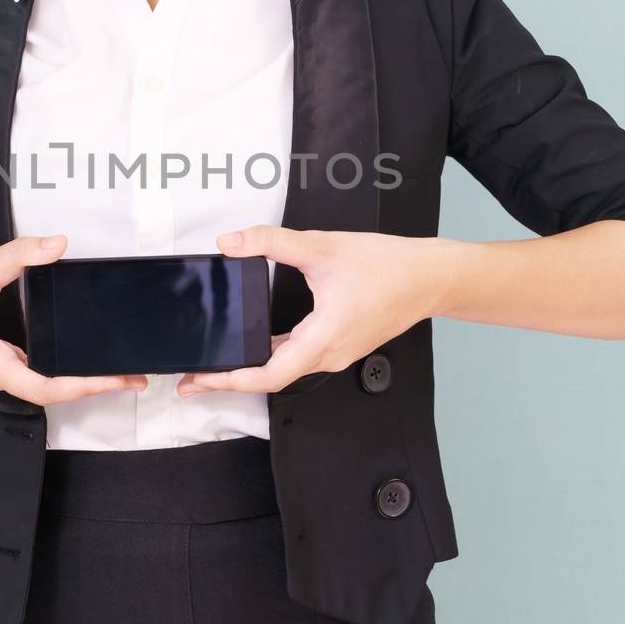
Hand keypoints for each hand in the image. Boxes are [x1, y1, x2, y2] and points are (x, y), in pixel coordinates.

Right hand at [0, 233, 147, 404]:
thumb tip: (57, 244)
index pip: (45, 387)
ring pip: (38, 382)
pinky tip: (76, 352)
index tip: (115, 380)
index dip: (83, 386)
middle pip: (48, 390)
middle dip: (90, 384)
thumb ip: (18, 255)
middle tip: (130, 375)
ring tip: (113, 368)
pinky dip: (56, 365)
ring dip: (75, 377)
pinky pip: (27, 369)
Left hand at [176, 225, 443, 395]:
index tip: (199, 381)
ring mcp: (336, 352)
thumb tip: (230, 242)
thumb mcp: (321, 247)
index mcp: (323, 339)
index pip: (268, 375)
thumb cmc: (387, 266)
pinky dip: (272, 354)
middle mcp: (328, 355)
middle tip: (193, 375)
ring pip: (286, 368)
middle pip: (271, 376)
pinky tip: (255, 341)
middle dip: (229, 378)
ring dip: (250, 367)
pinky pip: (300, 356)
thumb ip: (270, 242)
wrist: (431, 276)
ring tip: (216, 362)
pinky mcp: (341, 343)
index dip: (229, 381)